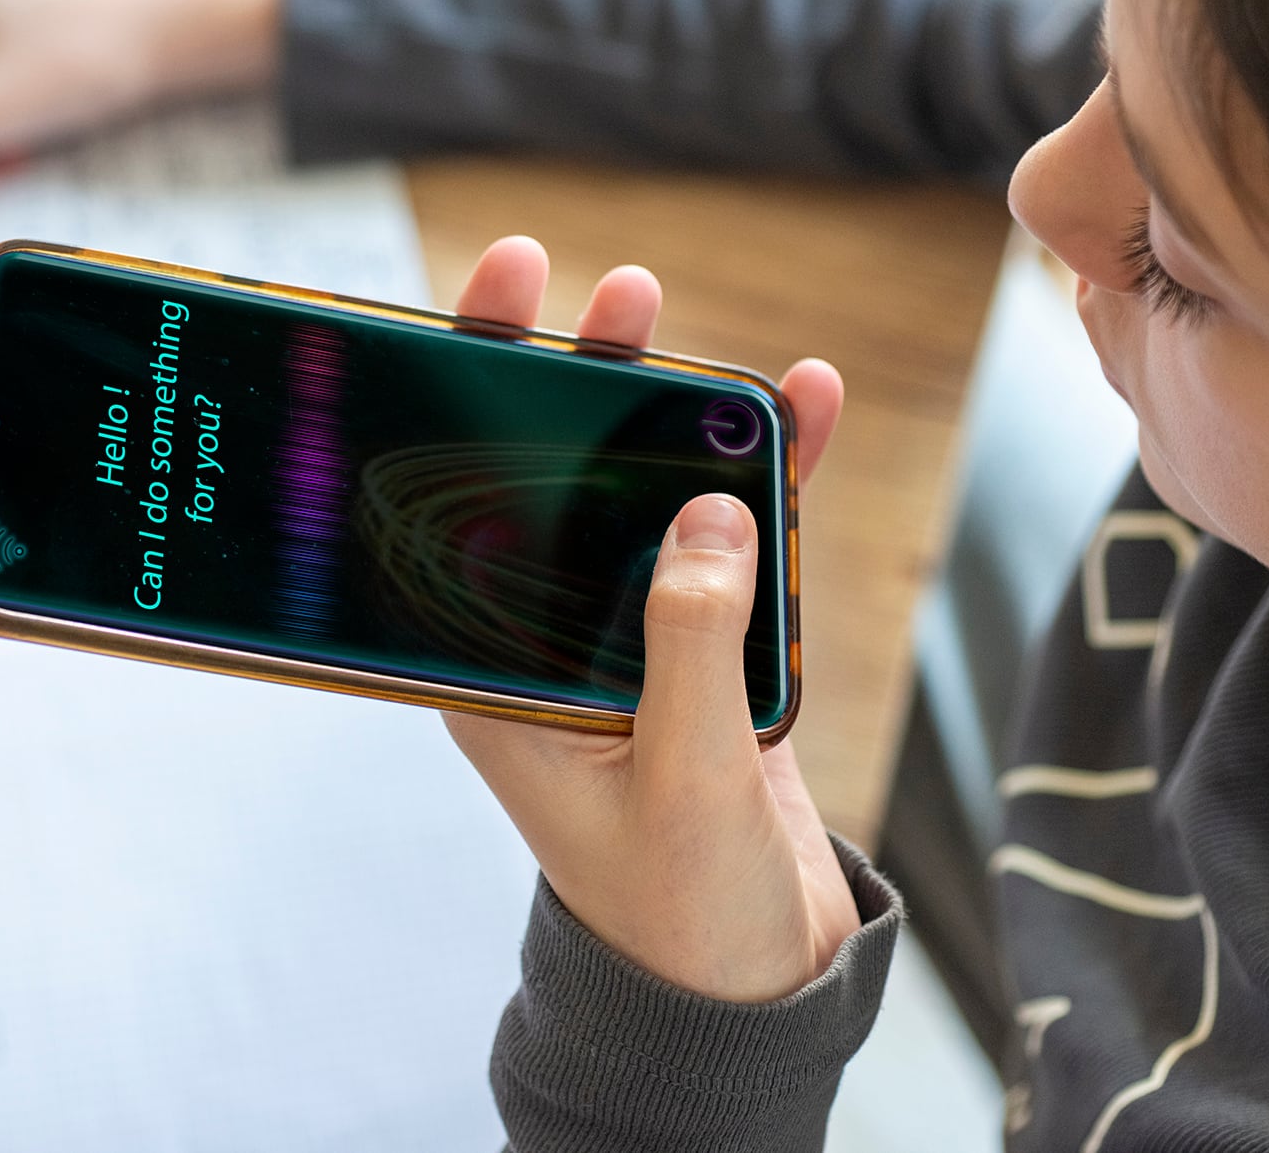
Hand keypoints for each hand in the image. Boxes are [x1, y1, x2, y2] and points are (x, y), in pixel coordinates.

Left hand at [446, 236, 856, 1002]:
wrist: (746, 980)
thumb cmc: (681, 902)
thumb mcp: (683, 778)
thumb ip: (693, 645)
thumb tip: (710, 512)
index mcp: (494, 672)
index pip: (466, 503)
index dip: (478, 390)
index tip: (496, 296)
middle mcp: (547, 637)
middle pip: (550, 477)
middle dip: (580, 376)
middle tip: (617, 289)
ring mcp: (628, 633)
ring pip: (639, 493)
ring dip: (672, 411)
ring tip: (690, 323)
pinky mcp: (701, 643)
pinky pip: (729, 539)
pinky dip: (767, 478)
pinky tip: (803, 408)